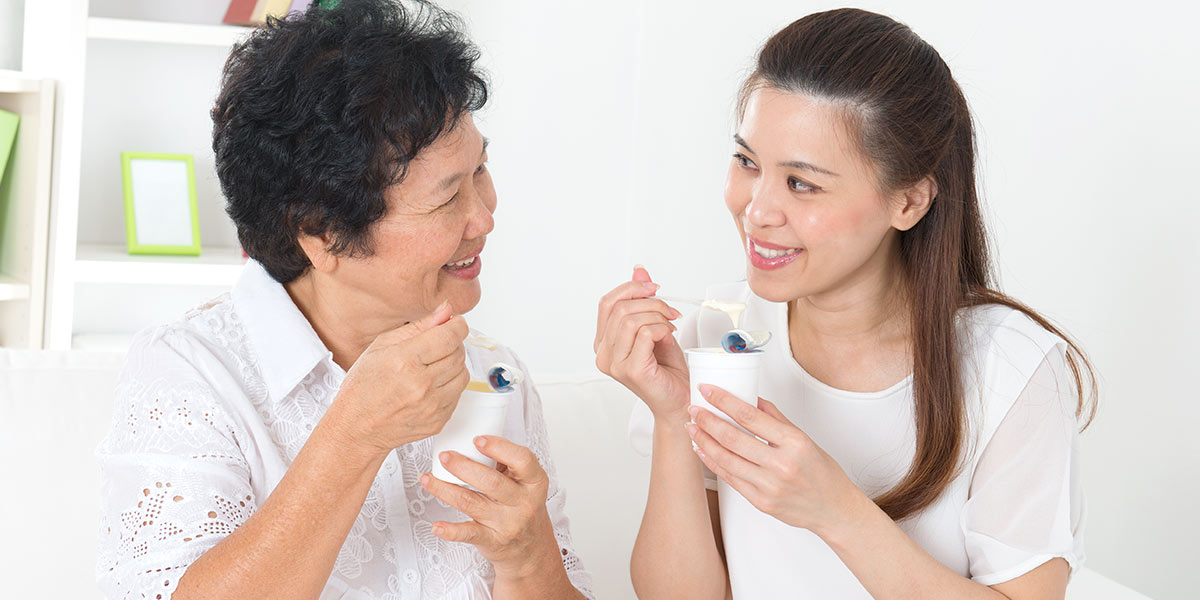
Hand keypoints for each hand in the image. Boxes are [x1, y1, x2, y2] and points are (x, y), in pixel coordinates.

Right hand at [326, 300, 469, 455]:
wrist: (357, 428)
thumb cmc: (363, 388)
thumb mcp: (381, 346)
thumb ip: (418, 326)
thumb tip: (446, 311)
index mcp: (405, 361)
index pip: (450, 336)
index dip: (457, 326)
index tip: (454, 324)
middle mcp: (421, 384)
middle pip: (459, 353)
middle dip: (452, 344)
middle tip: (436, 346)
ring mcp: (431, 406)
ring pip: (463, 374)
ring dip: (453, 366)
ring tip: (431, 367)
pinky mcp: (438, 420)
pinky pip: (458, 395)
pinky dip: (449, 386)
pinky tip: (430, 386)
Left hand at [420, 436, 561, 579]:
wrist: (530, 547)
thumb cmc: (523, 507)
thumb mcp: (525, 483)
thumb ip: (506, 463)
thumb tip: (475, 441)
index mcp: (534, 482)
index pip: (522, 460)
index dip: (499, 448)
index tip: (477, 440)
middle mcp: (523, 502)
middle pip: (492, 482)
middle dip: (463, 467)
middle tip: (445, 456)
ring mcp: (508, 523)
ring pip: (472, 503)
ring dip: (445, 489)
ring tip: (428, 478)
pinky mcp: (492, 541)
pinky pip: (469, 534)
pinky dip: (451, 530)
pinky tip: (437, 525)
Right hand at [594, 266, 688, 420]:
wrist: (680, 400)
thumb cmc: (668, 371)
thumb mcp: (656, 326)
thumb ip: (644, 301)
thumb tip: (639, 271)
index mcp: (604, 343)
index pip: (606, 303)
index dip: (630, 288)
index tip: (654, 288)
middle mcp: (604, 354)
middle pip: (619, 308)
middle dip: (650, 302)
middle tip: (670, 312)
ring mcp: (614, 364)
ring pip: (630, 319)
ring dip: (657, 316)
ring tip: (670, 326)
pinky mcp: (631, 370)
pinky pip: (644, 333)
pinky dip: (661, 329)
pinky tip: (668, 337)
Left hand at [686, 384, 865, 536]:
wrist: (832, 509)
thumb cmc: (822, 474)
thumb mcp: (804, 439)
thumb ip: (776, 419)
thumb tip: (753, 400)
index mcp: (793, 443)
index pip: (749, 416)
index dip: (723, 401)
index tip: (708, 391)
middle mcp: (781, 465)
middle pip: (732, 438)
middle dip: (707, 420)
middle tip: (694, 409)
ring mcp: (769, 486)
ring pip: (726, 459)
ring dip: (704, 441)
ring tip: (693, 428)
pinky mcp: (760, 502)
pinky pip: (730, 478)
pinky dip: (713, 462)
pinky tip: (703, 450)